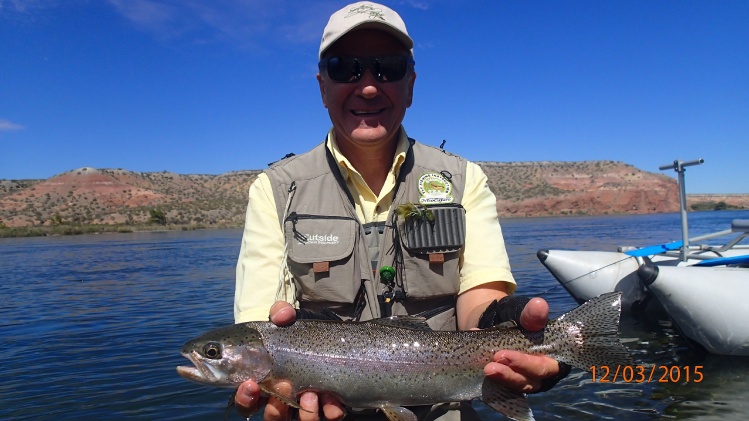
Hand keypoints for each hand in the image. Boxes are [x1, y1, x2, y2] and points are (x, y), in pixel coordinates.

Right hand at [234, 302, 345, 419]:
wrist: (329, 340)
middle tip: (285, 385)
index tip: (251, 385)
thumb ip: (280, 314)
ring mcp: (305, 406)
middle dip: (276, 406)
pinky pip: (328, 418)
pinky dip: (330, 411)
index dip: (245, 398)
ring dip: (304, 412)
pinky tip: (333, 399)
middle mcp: (282, 400)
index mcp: (264, 384)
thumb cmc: (297, 335)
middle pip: (272, 417)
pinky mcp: (328, 408)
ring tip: (312, 394)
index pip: (246, 402)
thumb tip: (282, 315)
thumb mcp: (287, 323)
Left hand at [484, 297, 567, 392]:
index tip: (505, 355)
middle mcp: (540, 372)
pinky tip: (479, 366)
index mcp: (552, 356)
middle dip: (512, 372)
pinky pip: (502, 386)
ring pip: (517, 386)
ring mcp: (524, 379)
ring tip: (487, 368)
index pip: (547, 368)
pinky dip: (492, 377)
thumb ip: (530, 313)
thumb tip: (539, 305)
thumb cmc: (516, 316)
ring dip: (502, 378)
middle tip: (494, 359)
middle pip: (531, 381)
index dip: (528, 364)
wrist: (494, 319)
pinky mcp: (509, 382)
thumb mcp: (521, 311)